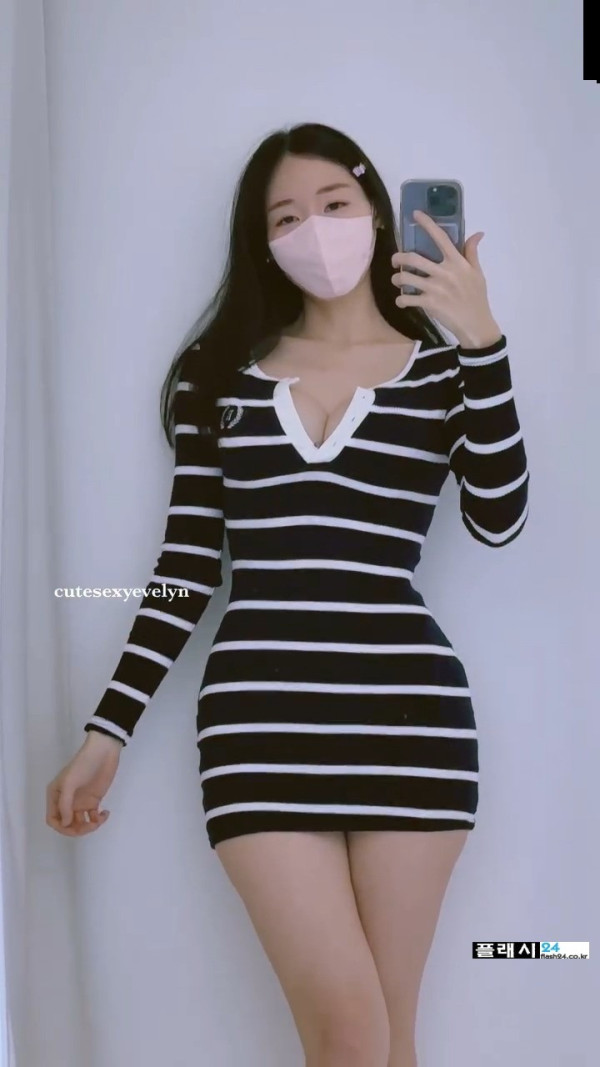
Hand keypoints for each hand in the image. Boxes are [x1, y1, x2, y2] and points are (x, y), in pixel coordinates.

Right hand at [46, 732, 121, 836]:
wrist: (103, 752)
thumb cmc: (83, 765)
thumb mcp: (70, 782)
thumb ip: (65, 804)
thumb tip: (65, 824)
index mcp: (55, 796)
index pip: (53, 819)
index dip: (61, 827)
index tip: (73, 826)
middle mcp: (66, 801)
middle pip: (67, 825)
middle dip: (78, 829)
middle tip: (91, 825)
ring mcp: (80, 801)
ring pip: (80, 823)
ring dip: (89, 826)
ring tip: (99, 819)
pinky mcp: (93, 800)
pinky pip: (93, 817)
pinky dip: (98, 819)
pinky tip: (105, 813)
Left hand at [391, 210, 501, 347]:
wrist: (476, 324)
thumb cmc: (477, 298)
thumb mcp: (477, 273)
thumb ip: (472, 253)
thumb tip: (477, 233)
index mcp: (457, 262)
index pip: (440, 237)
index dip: (427, 224)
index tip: (415, 214)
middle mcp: (444, 272)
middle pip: (413, 258)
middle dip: (398, 257)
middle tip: (394, 260)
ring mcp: (435, 288)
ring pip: (405, 277)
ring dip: (397, 278)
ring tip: (397, 280)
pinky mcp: (429, 303)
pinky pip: (407, 298)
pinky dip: (401, 299)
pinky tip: (402, 300)